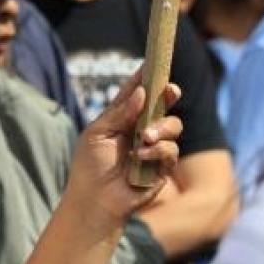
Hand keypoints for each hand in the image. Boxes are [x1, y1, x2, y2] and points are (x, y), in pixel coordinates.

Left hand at [64, 70, 181, 237]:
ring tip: (143, 137)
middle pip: (163, 105)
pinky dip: (158, 151)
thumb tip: (142, 93)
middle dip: (169, 95)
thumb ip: (120, 113)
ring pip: (173, 126)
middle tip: (170, 91)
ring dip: (160, 128)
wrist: (95, 200)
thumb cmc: (90, 165)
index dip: (146, 77)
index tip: (154, 62)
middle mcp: (140, 129)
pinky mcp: (162, 167)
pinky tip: (141, 157)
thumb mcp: (98, 133)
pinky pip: (171, 151)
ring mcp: (153, 147)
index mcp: (123, 117)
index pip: (137, 93)